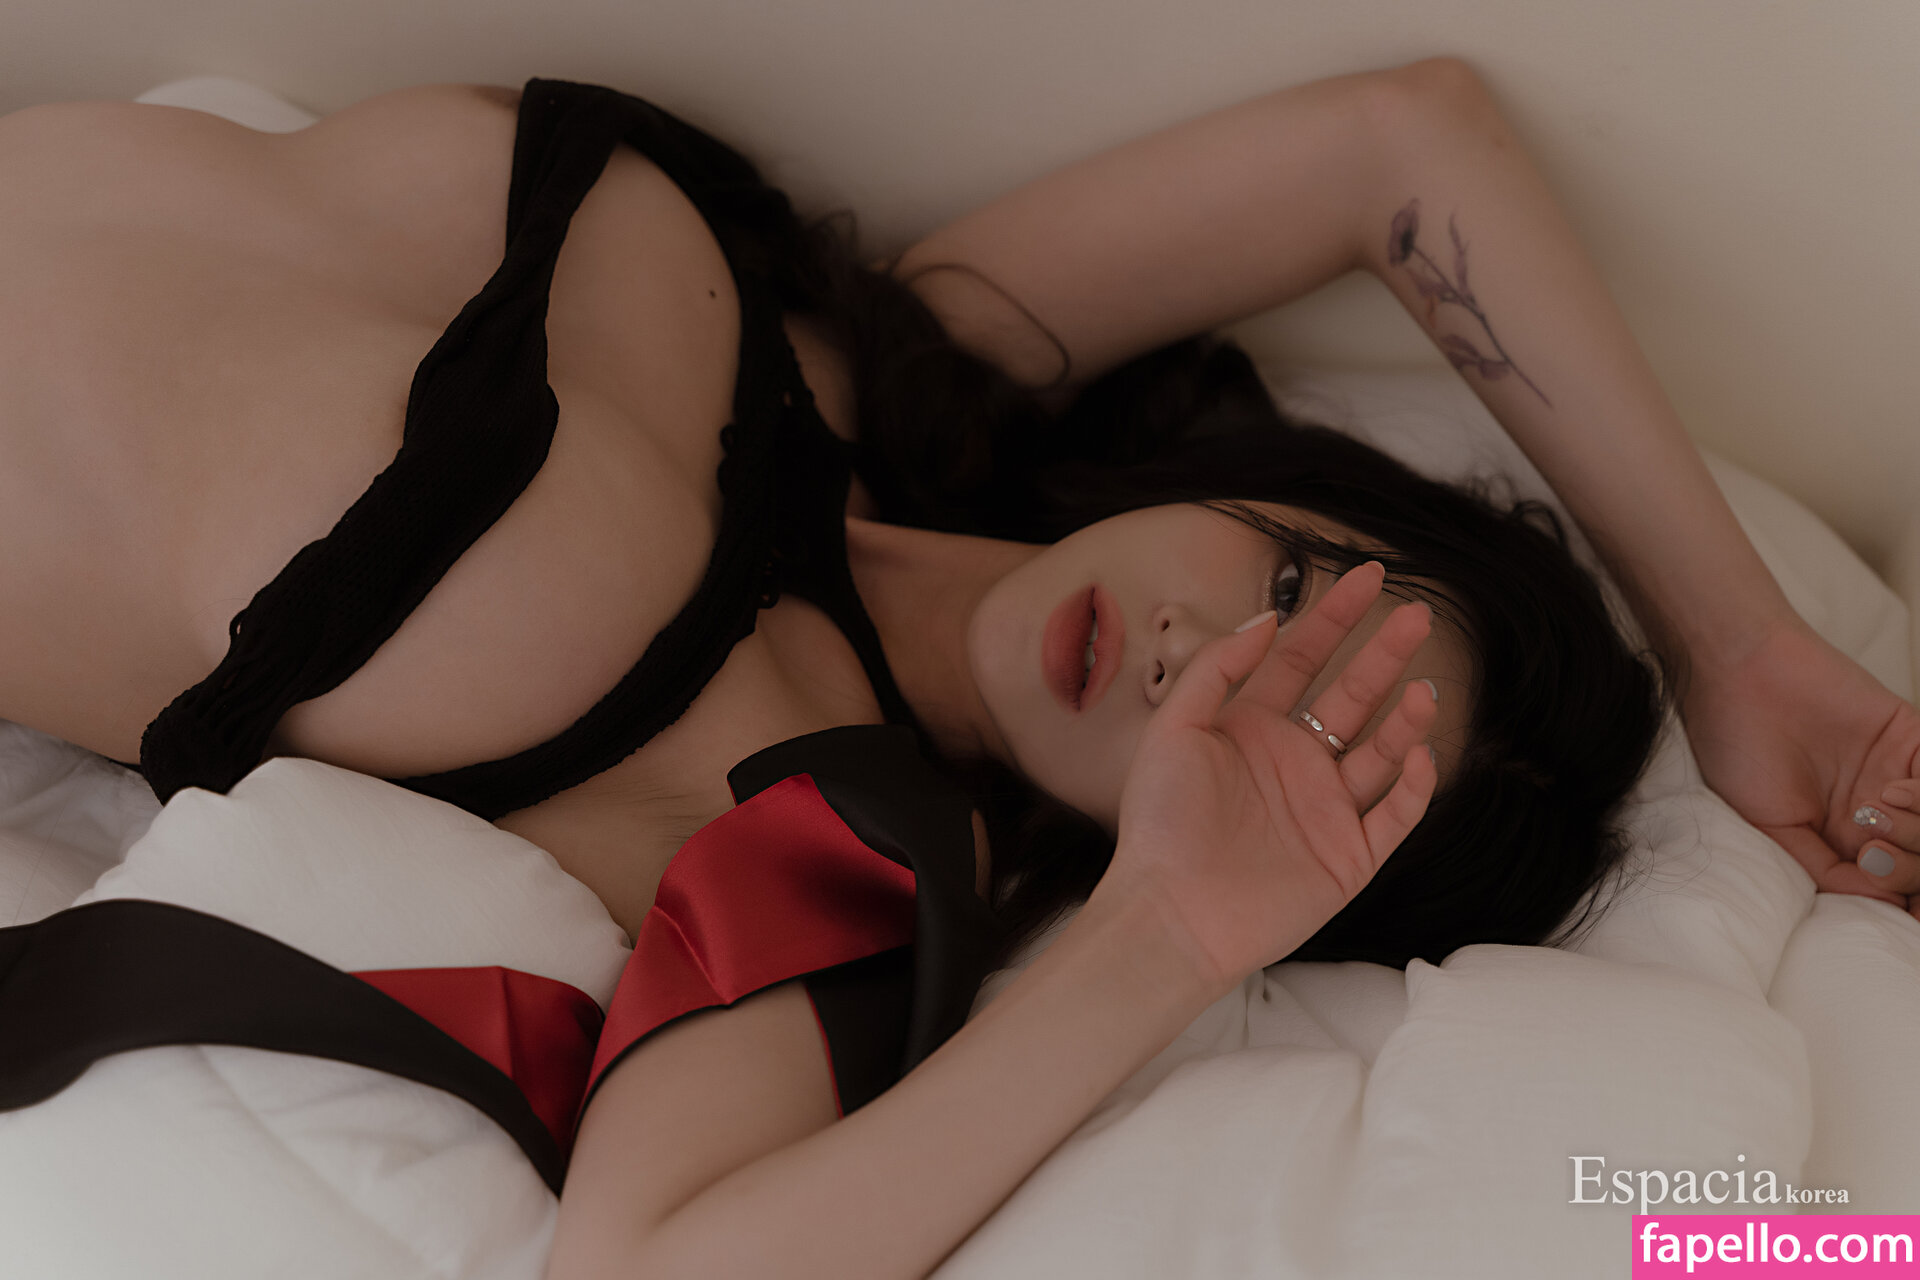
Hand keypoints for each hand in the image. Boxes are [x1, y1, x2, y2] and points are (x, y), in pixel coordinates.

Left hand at [1095, 561, 1440, 993]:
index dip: (1336, 617)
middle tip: (1416, 615)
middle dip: (1385, 655)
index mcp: (1252, 729)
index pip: (1304, 659)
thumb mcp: (1174, 730)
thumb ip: (1217, 670)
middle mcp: (1295, 764)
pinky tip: (1416, 755)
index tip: (1371, 575)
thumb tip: (1268, 620)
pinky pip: (1393, 817)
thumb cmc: (1159, 824)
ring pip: (1381, 753)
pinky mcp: (1347, 859)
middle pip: (1352, 696)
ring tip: (1422, 688)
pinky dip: (1411, 787)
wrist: (1168, 914)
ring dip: (1404, 719)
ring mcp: (1325, 811)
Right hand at [1683, 621, 1919, 919]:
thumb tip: (1884, 904)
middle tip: (1870, 857)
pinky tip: (1889, 792)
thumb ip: (1825, 871)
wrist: (1739, 678)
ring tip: (1871, 819)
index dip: (1903, 903)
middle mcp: (1877, 811)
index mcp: (1842, 838)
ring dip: (1917, 837)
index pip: (1892, 884)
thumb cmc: (1737, 749)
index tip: (1894, 909)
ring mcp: (1898, 774)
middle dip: (1908, 873)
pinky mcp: (1913, 738)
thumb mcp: (1771, 828)